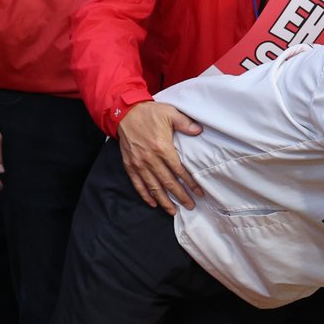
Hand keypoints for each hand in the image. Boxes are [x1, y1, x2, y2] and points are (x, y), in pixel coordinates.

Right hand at [118, 100, 203, 214]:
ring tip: (173, 211)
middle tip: (190, 206)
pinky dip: (145, 195)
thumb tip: (199, 130)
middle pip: (167, 182)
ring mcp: (138, 163)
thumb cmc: (149, 113)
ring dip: (164, 200)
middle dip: (180, 196)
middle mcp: (150, 159)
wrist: (124, 113)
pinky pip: (137, 183)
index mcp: (162, 147)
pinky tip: (153, 203)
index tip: (199, 192)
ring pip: (153, 187)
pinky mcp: (129, 165)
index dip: (190, 183)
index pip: (179, 170)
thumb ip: (185, 123)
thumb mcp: (170, 114)